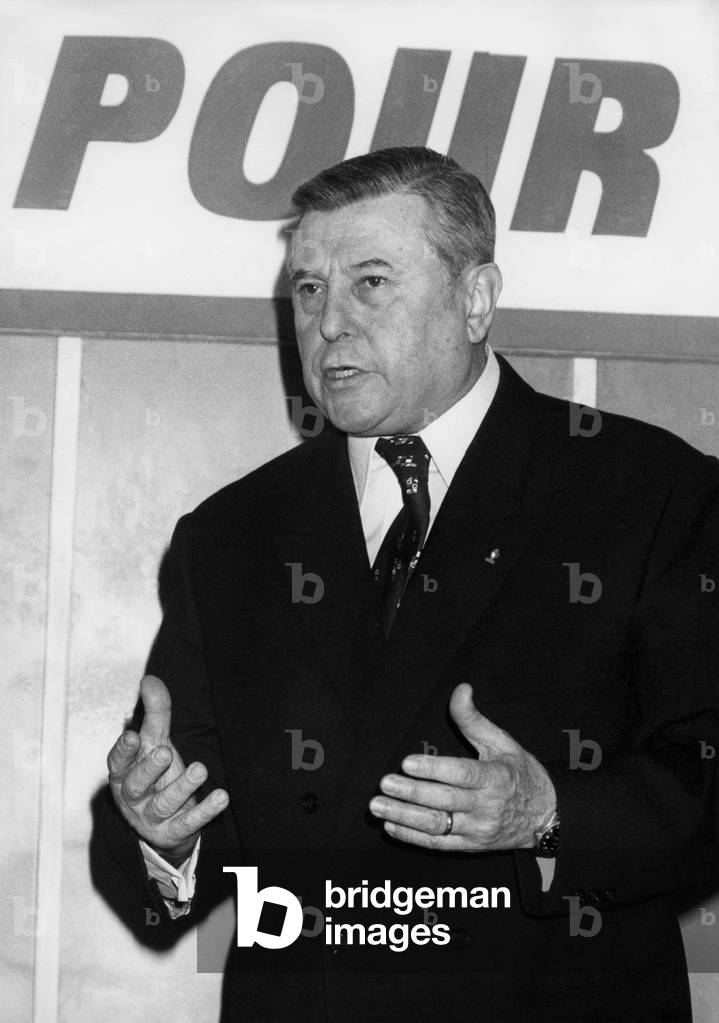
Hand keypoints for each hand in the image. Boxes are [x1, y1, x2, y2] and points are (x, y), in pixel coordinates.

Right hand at [107, 674, 228, 858]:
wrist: (164, 824)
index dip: (123, 751)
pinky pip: (189, 823)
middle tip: (164, 751)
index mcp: (124, 775)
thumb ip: (154, 713)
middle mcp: (133, 798)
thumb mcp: (154, 742)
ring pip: (164, 804)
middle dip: (149, 768)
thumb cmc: (155, 774)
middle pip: (136, 785)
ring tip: (200, 769)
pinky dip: (205, 810)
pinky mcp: (174, 832)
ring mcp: (152, 818)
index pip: (118, 763)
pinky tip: (222, 796)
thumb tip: (150, 680)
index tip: (132, 735)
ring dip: (182, 787)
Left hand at [369, 683, 555, 851]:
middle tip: (385, 783)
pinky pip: (439, 844)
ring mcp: (478, 830)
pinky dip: (413, 837)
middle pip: (445, 801)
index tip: (407, 763)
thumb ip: (474, 719)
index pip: (462, 774)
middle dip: (412, 793)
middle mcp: (487, 807)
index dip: (434, 770)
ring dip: (404, 817)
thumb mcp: (503, 742)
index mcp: (496, 778)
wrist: (546, 817)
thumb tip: (460, 688)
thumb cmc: (521, 773)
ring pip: (438, 826)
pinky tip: (391, 826)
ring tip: (378, 806)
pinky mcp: (470, 846)